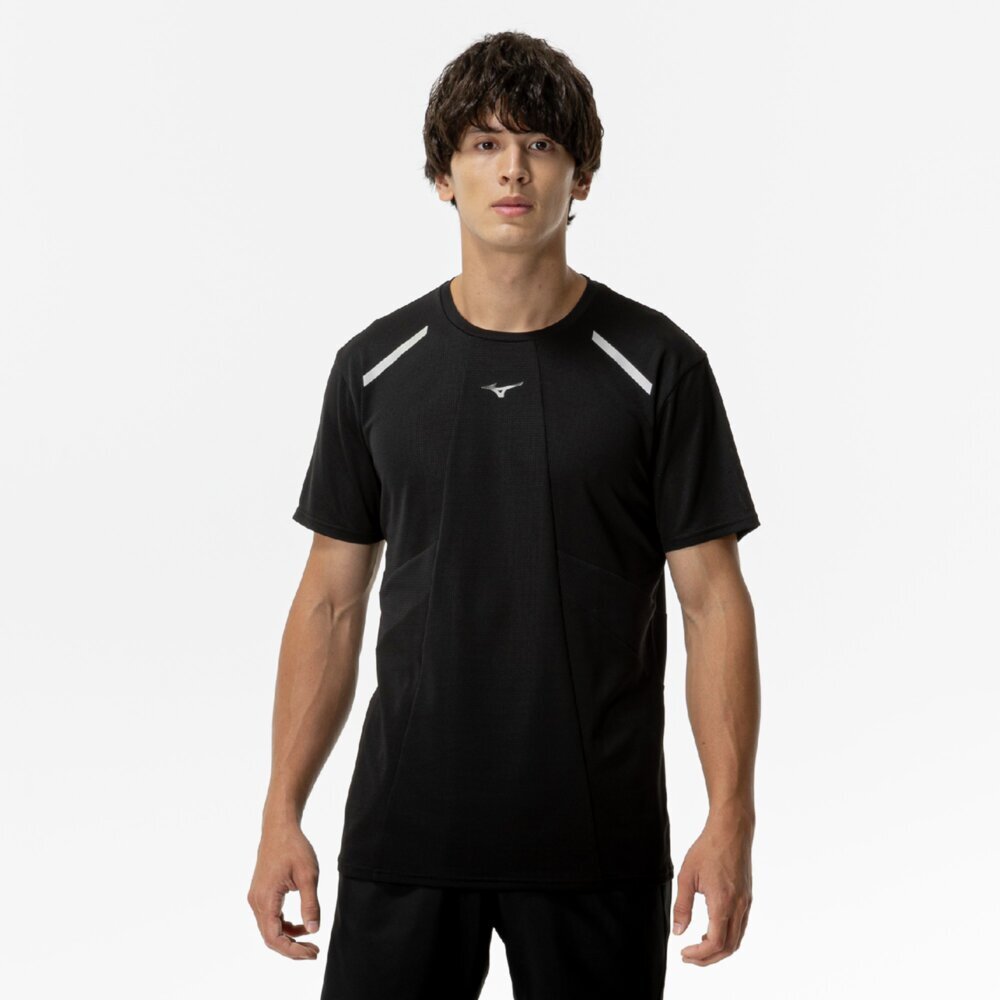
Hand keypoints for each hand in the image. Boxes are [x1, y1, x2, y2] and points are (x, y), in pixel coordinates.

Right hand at [247, 822, 322, 959]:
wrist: (279, 828)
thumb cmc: (294, 848)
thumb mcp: (308, 875)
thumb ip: (310, 904)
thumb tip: (314, 930)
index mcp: (266, 899)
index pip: (274, 938)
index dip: (292, 951)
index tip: (312, 953)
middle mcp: (256, 902)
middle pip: (270, 937)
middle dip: (292, 949)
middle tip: (314, 952)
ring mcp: (256, 898)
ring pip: (269, 929)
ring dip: (288, 939)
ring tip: (310, 941)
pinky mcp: (260, 894)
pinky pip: (270, 919)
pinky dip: (284, 926)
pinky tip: (300, 926)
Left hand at [672, 812, 752, 965]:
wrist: (731, 830)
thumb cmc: (708, 848)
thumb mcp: (687, 876)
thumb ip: (682, 906)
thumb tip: (678, 932)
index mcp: (723, 902)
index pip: (715, 942)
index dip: (700, 954)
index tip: (684, 953)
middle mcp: (739, 906)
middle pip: (728, 947)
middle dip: (708, 957)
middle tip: (688, 956)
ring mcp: (746, 903)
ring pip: (736, 939)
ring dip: (718, 949)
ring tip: (698, 945)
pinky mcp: (747, 898)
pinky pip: (740, 926)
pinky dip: (727, 936)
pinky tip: (711, 929)